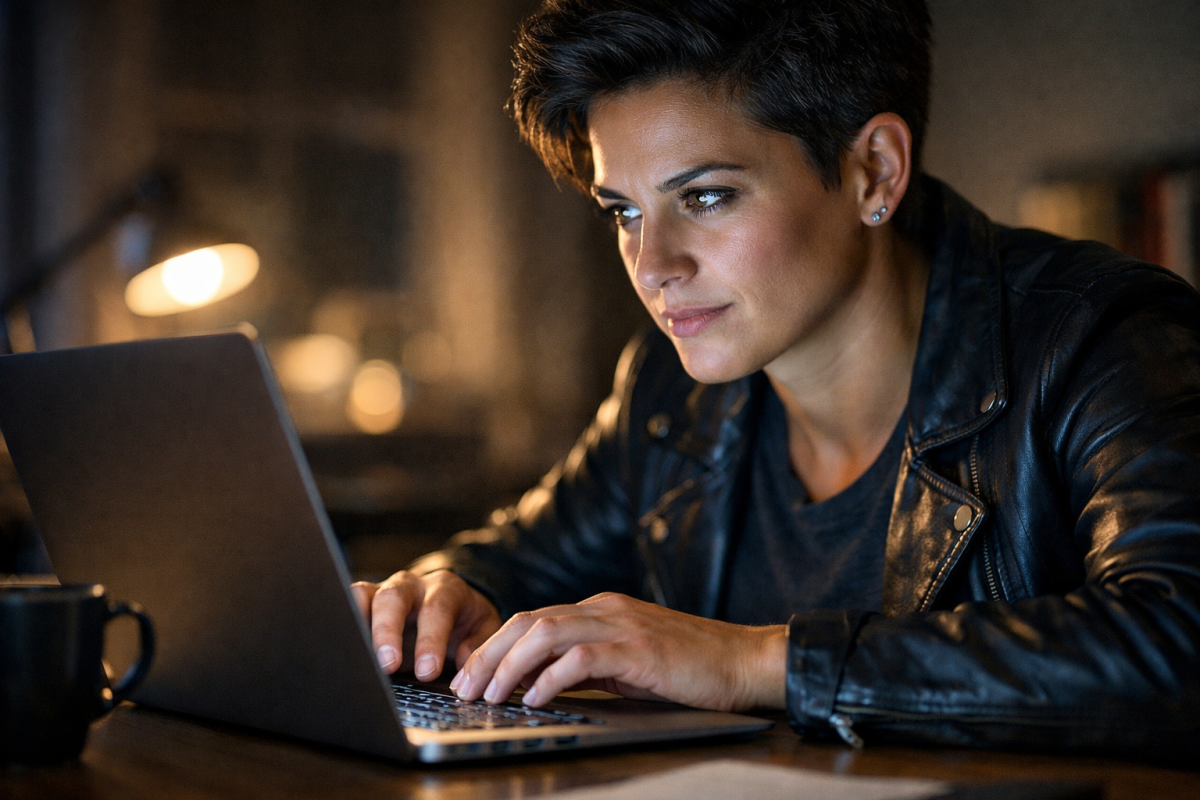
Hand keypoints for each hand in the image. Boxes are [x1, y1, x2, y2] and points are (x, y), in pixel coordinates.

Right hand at [350, 570, 501, 680]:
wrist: (452, 604)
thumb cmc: (465, 620)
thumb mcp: (484, 629)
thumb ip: (479, 643)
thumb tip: (465, 664)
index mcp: (445, 589)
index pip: (437, 610)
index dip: (431, 640)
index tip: (428, 670)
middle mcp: (411, 585)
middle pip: (394, 598)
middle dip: (388, 631)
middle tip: (387, 665)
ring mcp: (383, 591)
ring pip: (362, 596)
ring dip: (357, 624)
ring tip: (355, 656)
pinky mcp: (364, 602)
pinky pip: (346, 604)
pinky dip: (342, 623)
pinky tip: (342, 648)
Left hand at [450, 592, 786, 711]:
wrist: (746, 660)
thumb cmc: (691, 667)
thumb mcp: (628, 664)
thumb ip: (586, 667)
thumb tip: (539, 685)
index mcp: (600, 609)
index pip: (532, 620)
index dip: (495, 646)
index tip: (470, 676)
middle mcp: (605, 608)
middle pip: (528, 621)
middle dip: (489, 654)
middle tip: (463, 687)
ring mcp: (621, 625)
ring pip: (545, 633)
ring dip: (509, 665)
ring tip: (489, 695)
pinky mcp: (638, 648)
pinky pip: (581, 658)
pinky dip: (551, 677)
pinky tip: (535, 698)